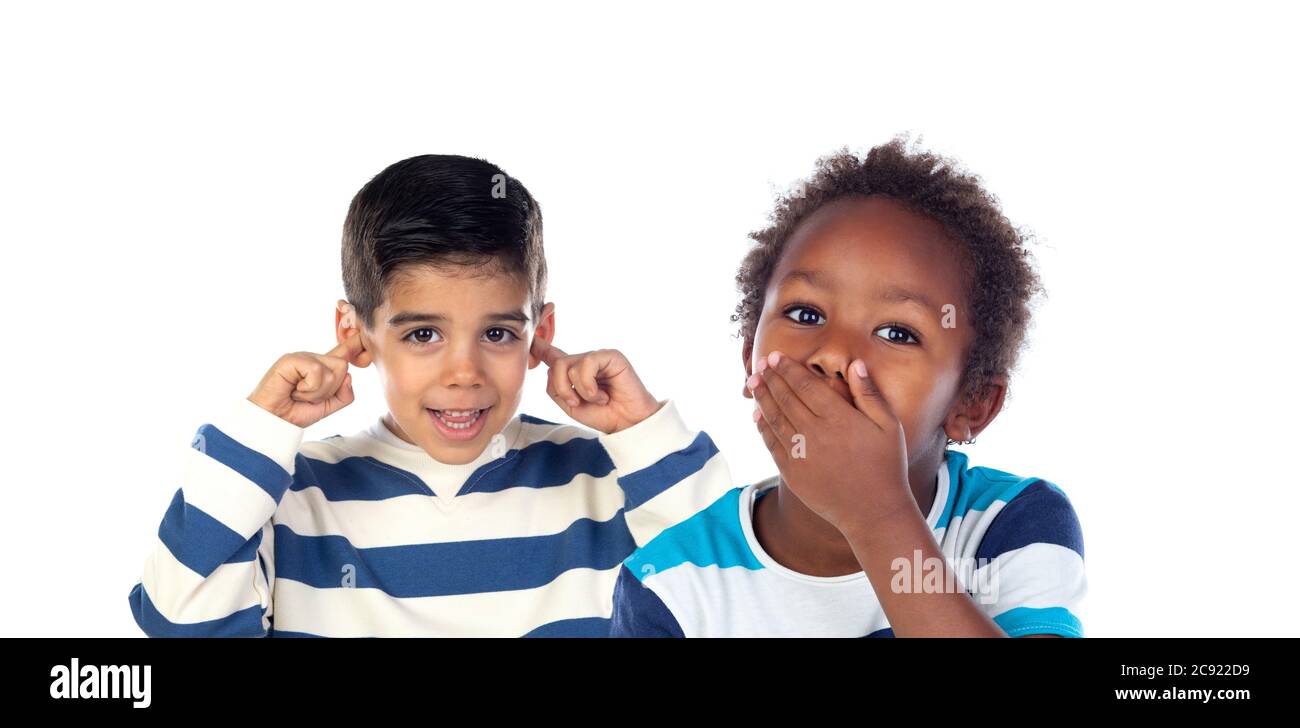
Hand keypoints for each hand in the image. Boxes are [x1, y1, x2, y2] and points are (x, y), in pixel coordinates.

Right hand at [247, 329, 363, 426]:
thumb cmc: (296, 412)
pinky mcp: (292, 359)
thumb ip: (344, 394)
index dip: (355, 341)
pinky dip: (309, 388)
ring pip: (333, 370)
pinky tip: (294, 390)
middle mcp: (314, 359)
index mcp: (324, 367)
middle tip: (309, 396)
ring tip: (300, 393)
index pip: (344, 351)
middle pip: (343, 366)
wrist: (274, 421)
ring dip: (319, 391)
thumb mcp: (329, 406)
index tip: (364, 330)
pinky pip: (317, 372)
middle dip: (330, 388)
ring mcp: (303, 356)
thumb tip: (349, 376)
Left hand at [531, 337, 660, 433]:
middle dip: (562, 389)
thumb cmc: (602, 414)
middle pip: (557, 365)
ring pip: (569, 366)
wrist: (626, 424)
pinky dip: (589, 386)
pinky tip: (602, 395)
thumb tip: (551, 367)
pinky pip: (586, 364)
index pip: (554, 355)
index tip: (530, 337)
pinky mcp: (610, 356)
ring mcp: (597, 357)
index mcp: (574, 372)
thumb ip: (556, 387)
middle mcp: (584, 361)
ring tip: (596, 399)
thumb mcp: (570, 405)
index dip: (540, 346)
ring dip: (579, 391)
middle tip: (576, 403)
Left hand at [748, 350, 913, 535]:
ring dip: (762, 398)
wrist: (874, 512)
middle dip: (770, 378)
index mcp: (838, 417)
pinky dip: (763, 427)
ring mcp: (801, 454)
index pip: (805, 385)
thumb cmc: (886, 466)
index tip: (776, 356)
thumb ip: (869, 394)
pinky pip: (772, 443)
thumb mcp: (888, 426)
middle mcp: (815, 433)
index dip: (788, 368)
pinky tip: (758, 416)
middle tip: (761, 365)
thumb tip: (855, 364)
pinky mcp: (792, 473)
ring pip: (774, 419)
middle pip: (785, 398)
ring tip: (754, 383)